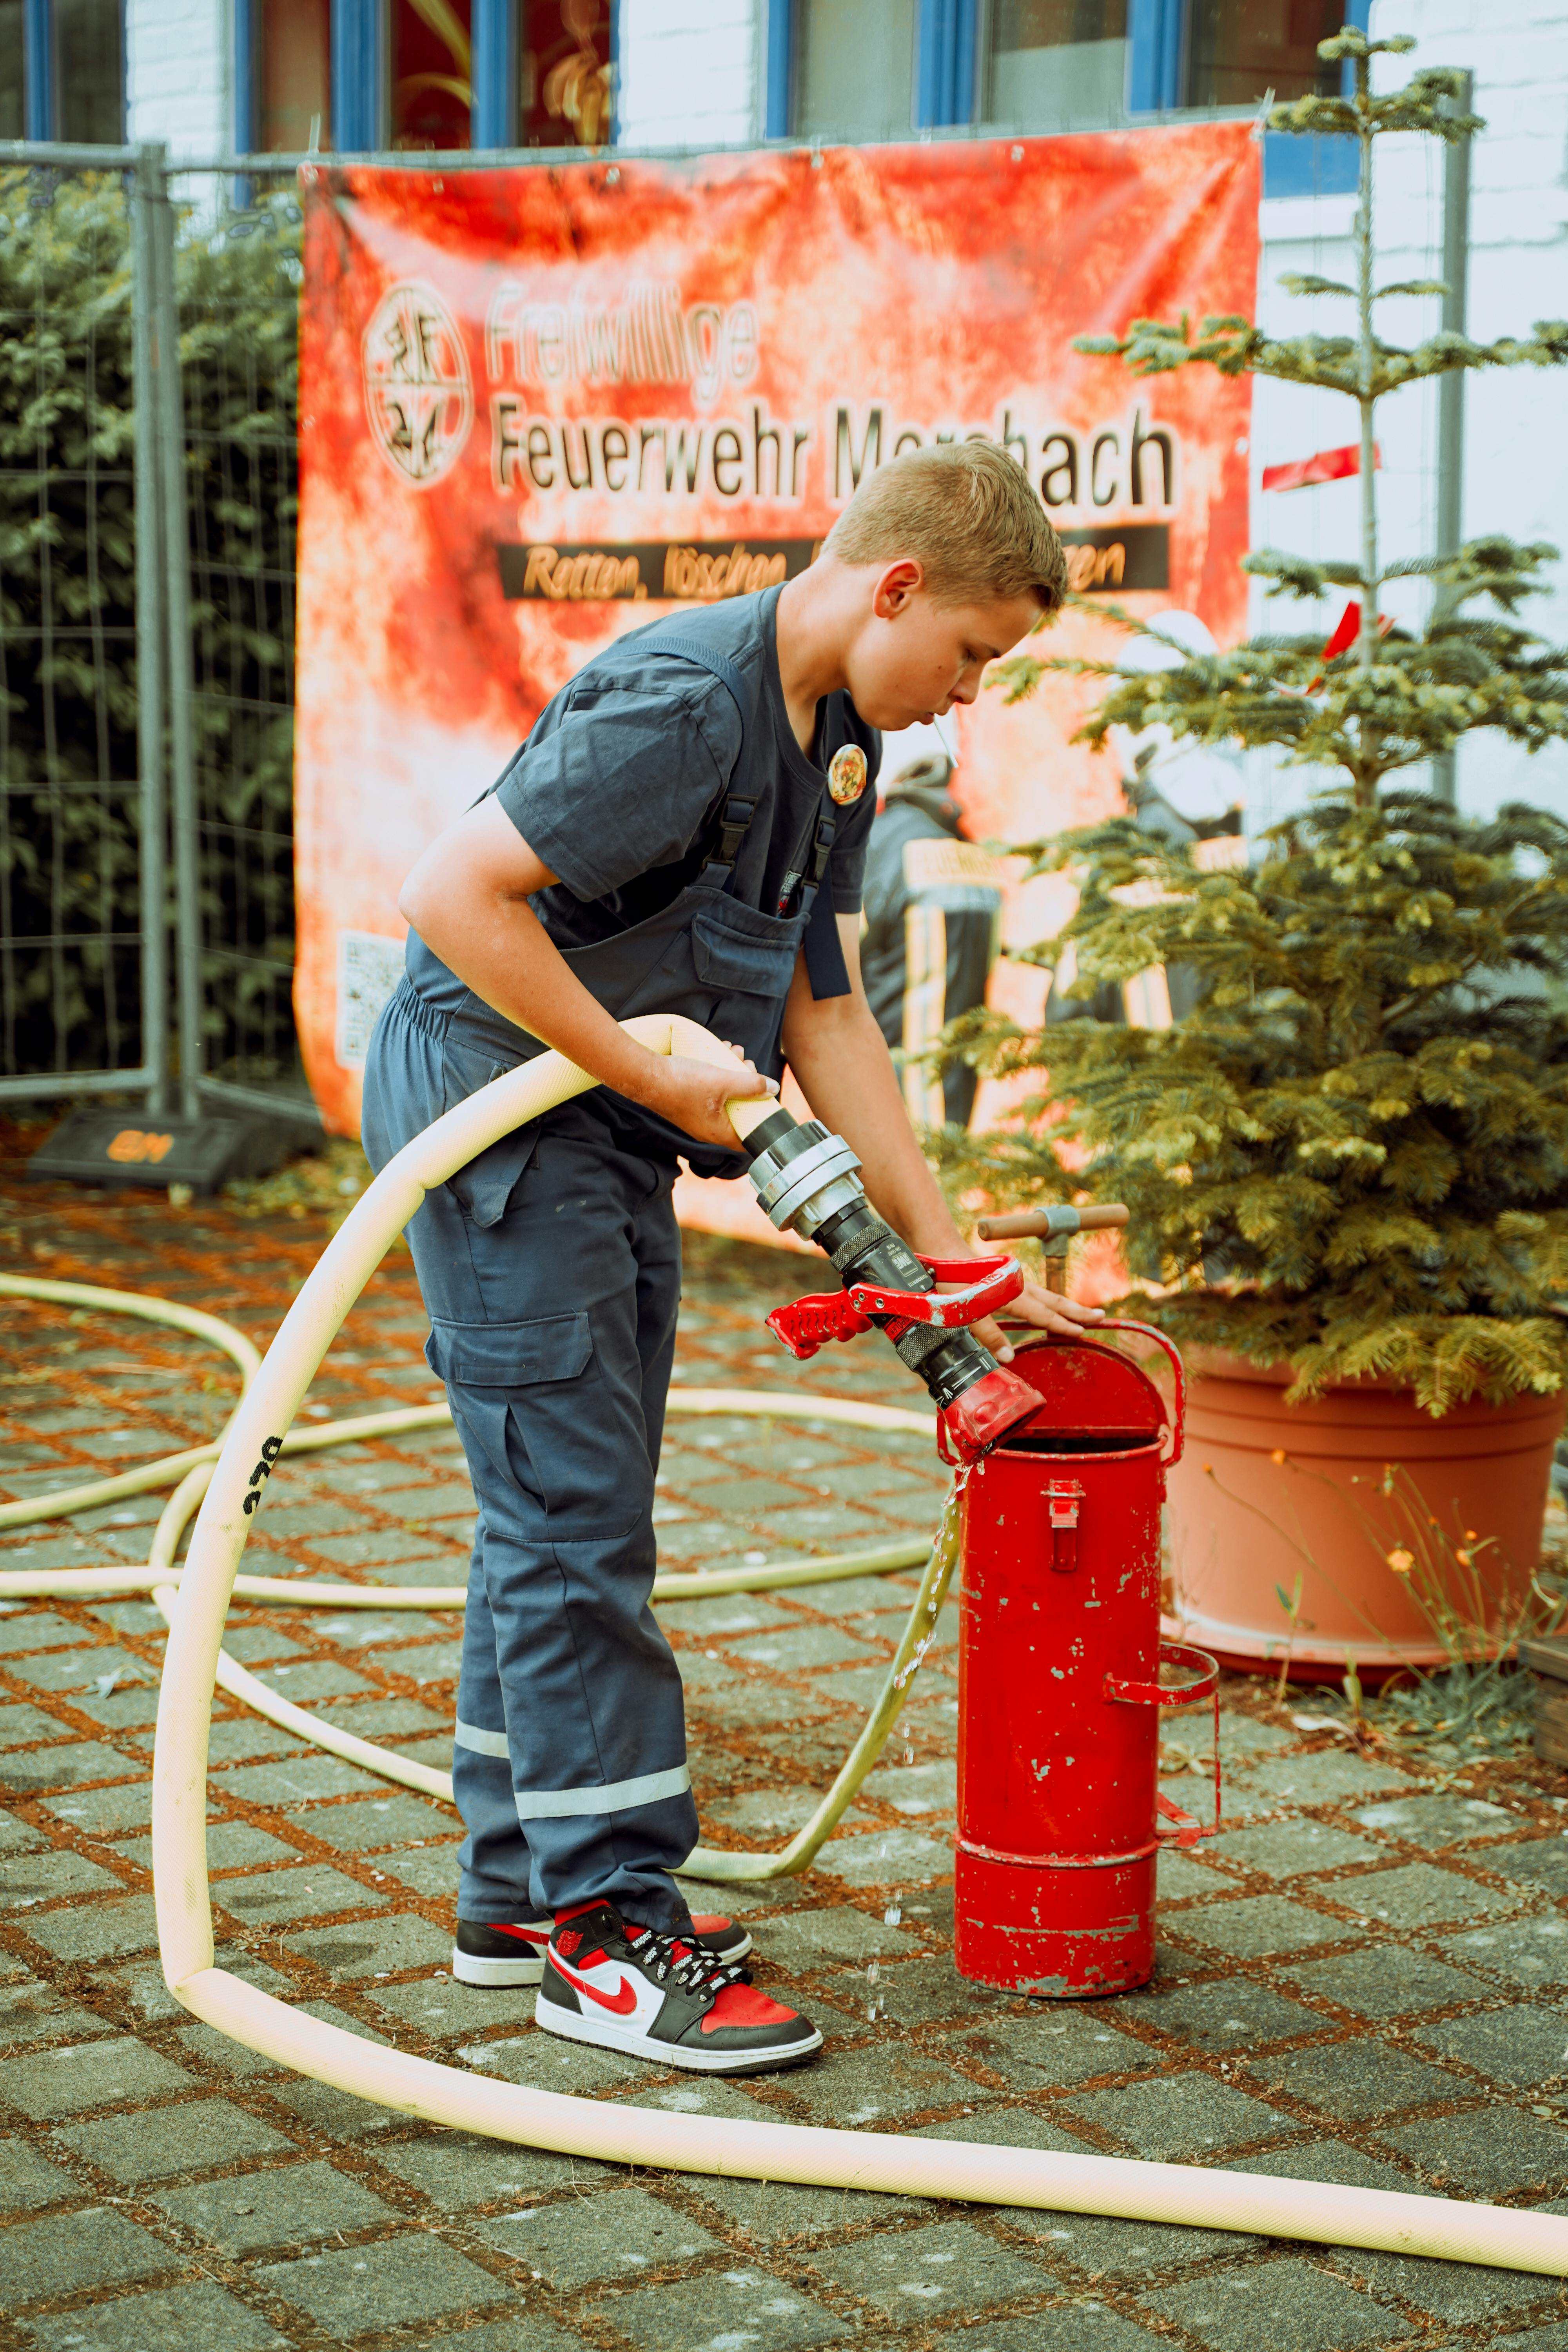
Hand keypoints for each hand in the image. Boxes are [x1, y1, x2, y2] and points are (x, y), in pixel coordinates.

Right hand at [640, 1046, 775, 1151]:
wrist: (645, 1075)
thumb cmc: (682, 1083)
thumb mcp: (723, 1082)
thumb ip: (751, 1085)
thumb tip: (773, 1088)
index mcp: (718, 1132)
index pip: (748, 1139)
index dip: (762, 1122)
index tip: (768, 1102)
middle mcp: (707, 1128)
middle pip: (739, 1111)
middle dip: (748, 1087)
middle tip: (749, 1068)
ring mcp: (696, 1115)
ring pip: (724, 1096)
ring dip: (733, 1074)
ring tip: (735, 1053)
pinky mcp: (687, 1101)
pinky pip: (710, 1090)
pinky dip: (717, 1073)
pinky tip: (719, 1052)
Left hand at [964, 1273, 1105, 1362]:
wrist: (943, 1253)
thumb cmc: (952, 1284)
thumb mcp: (966, 1312)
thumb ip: (989, 1334)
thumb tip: (1009, 1357)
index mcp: (1014, 1295)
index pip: (1045, 1314)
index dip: (1063, 1325)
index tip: (1082, 1332)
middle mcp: (1020, 1287)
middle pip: (1055, 1301)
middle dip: (1078, 1311)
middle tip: (1101, 1317)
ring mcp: (1016, 1282)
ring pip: (1048, 1296)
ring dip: (1067, 1305)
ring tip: (1085, 1313)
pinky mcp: (1010, 1280)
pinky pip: (1038, 1293)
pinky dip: (1052, 1301)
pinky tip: (1052, 1306)